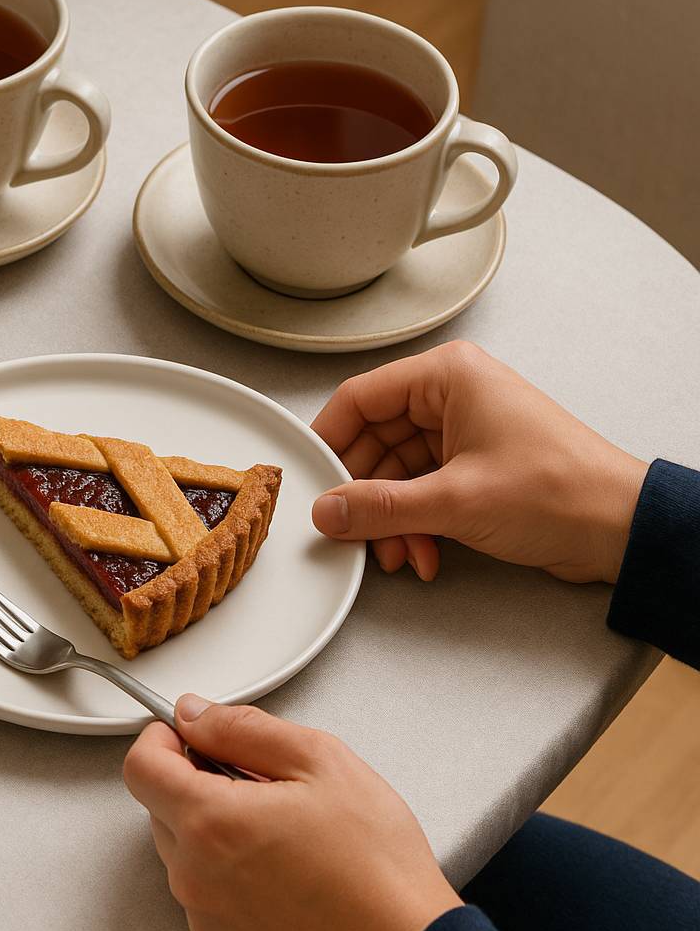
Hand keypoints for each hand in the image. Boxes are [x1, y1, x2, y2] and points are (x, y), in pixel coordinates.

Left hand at [123, 696, 460, 930]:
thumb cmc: (378, 867)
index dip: (163, 737)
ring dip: (213, 823)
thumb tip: (195, 714)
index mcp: (210, 823)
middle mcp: (194, 874)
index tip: (193, 733)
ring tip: (279, 824)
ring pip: (181, 845)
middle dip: (197, 778)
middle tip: (259, 778)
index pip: (140, 765)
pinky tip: (280, 862)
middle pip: (160, 804)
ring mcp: (205, 913)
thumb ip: (242, 727)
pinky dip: (226, 865)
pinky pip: (202, 885)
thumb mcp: (320, 761)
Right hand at [310, 340, 646, 582]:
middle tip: (352, 530)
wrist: (621, 530)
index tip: (309, 479)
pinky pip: (420, 492)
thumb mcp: (454, 501)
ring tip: (399, 552)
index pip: (359, 399)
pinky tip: (423, 553)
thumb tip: (327, 510)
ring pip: (395, 474)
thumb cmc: (560, 491)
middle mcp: (452, 398)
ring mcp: (463, 434)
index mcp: (448, 377)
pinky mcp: (473, 468)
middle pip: (373, 442)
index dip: (328, 442)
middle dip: (366, 496)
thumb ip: (380, 507)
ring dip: (392, 520)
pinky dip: (415, 525)